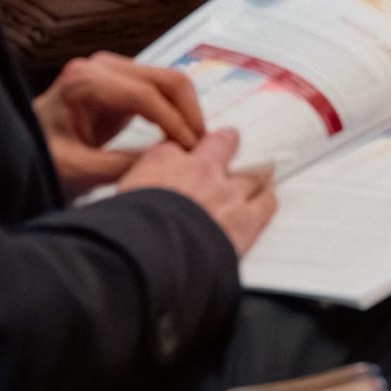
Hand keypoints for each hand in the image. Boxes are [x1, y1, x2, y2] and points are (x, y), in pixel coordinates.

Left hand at [33, 52, 206, 194]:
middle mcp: (100, 67)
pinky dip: (176, 112)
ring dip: (187, 111)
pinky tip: (181, 137)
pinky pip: (160, 91)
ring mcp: (112, 71)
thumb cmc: (38, 158)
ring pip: (169, 82)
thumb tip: (170, 162)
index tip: (192, 151)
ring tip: (194, 145)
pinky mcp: (121, 82)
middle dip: (190, 113)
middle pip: (166, 78)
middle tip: (202, 148)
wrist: (18, 149)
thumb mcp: (78, 170)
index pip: (145, 95)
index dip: (175, 122)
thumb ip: (123, 165)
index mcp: (84, 82)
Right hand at [120, 128, 275, 254]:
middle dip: (227, 144)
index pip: (177, 147)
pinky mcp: (246, 218)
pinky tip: (269, 197)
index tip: (185, 156)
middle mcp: (199, 169)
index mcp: (163, 160)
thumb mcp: (122, 195)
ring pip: (251, 173)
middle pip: (222, 146)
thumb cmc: (131, 228)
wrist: (154, 249)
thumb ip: (137, 186)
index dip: (183, 153)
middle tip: (231, 141)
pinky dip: (268, 199)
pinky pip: (266, 202)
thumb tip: (135, 193)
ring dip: (255, 173)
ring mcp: (227, 192)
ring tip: (260, 170)